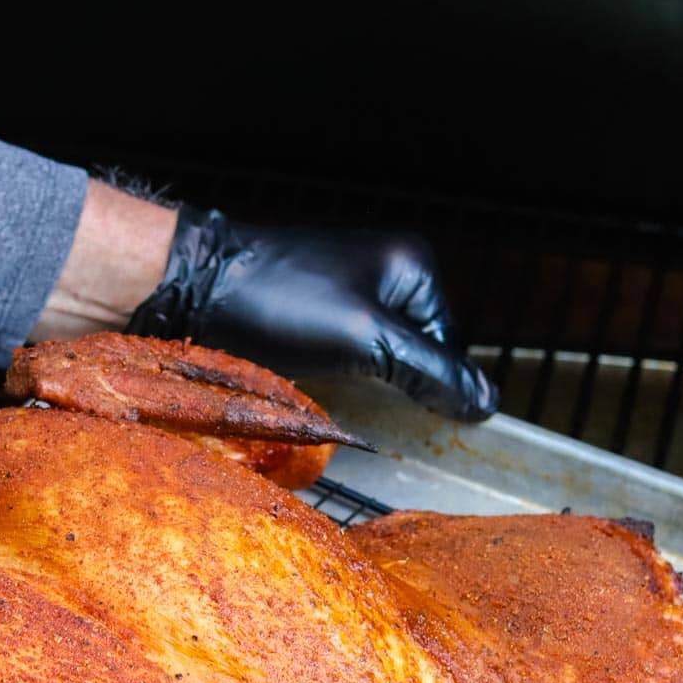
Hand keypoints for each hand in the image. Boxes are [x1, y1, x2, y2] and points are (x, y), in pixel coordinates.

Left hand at [128, 207, 495, 421]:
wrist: (194, 287)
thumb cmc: (280, 303)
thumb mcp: (367, 340)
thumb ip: (431, 373)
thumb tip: (488, 404)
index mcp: (413, 265)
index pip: (449, 348)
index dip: (429, 388)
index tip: (404, 417)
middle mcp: (388, 270)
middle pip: (417, 354)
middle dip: (393, 385)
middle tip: (356, 397)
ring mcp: (350, 288)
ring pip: (380, 358)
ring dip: (362, 384)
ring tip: (330, 387)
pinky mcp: (318, 308)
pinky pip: (348, 352)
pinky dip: (338, 375)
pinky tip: (316, 381)